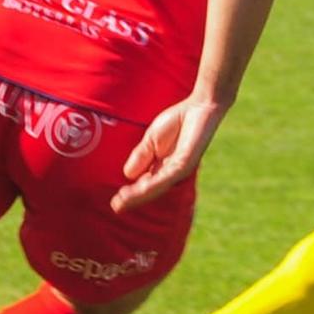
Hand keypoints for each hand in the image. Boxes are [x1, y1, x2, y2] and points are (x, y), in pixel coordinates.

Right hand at [111, 97, 227, 212]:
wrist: (198, 107)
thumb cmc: (177, 122)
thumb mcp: (151, 141)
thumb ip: (141, 156)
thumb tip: (128, 175)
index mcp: (162, 167)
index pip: (145, 185)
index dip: (131, 194)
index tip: (115, 203)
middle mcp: (171, 172)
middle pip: (150, 190)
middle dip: (133, 199)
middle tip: (116, 207)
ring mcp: (180, 169)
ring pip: (157, 187)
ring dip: (139, 195)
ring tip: (123, 201)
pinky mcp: (186, 163)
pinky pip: (168, 176)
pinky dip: (153, 183)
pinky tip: (141, 187)